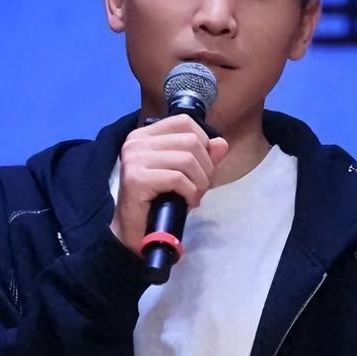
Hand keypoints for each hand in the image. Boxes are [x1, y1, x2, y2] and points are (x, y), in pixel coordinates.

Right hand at [110, 114, 227, 254]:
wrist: (135, 233)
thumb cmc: (159, 201)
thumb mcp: (185, 174)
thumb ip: (203, 156)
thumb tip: (221, 143)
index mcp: (145, 135)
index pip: (184, 122)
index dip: (203, 142)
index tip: (202, 166)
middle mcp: (136, 142)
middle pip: (190, 141)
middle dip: (205, 167)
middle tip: (200, 187)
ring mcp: (134, 159)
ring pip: (187, 160)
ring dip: (199, 183)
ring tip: (194, 196)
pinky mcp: (136, 179)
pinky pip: (178, 179)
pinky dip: (190, 193)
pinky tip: (187, 203)